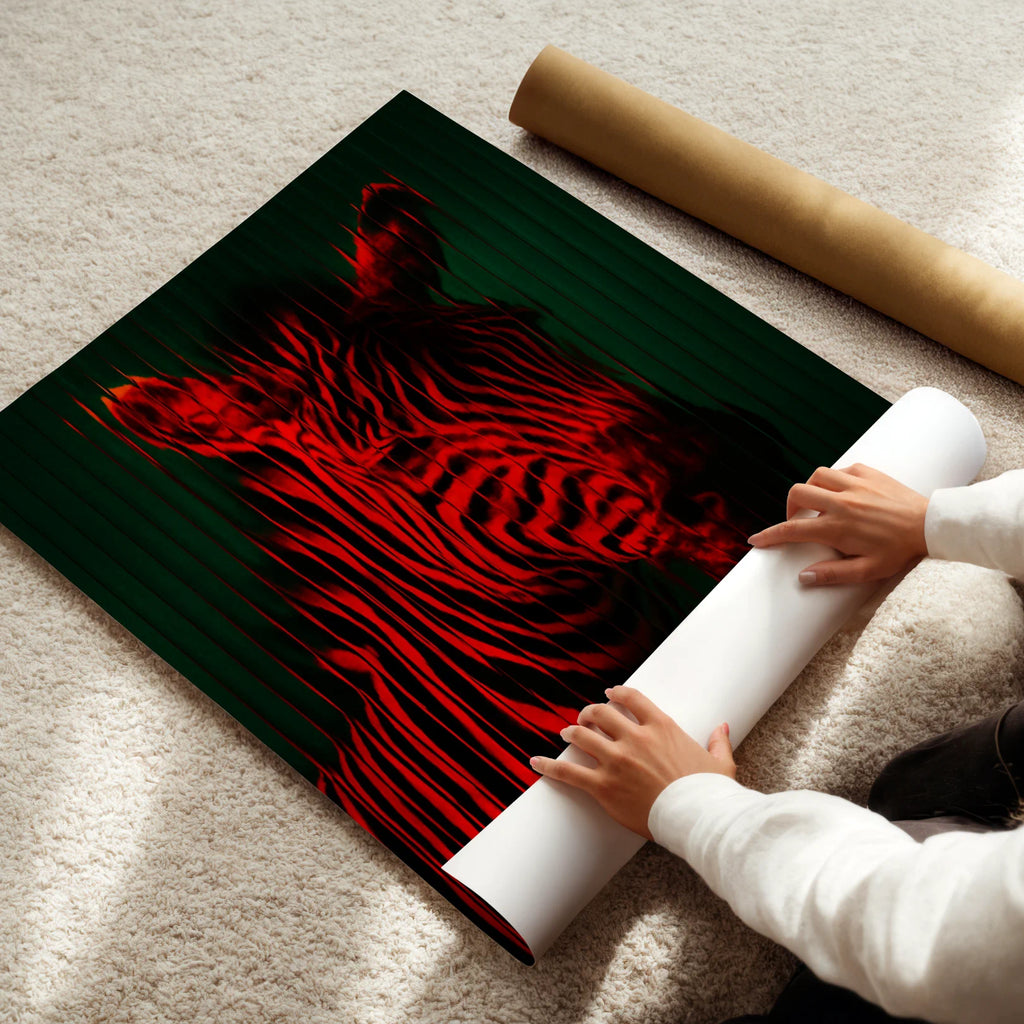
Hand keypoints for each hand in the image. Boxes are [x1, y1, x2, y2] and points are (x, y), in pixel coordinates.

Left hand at [529, 686, 735, 838]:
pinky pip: (569, 772)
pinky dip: (549, 766)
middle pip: (601, 713)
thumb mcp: (720, 763)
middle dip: (589, 713)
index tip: (608, 694)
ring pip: (582, 736)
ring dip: (571, 733)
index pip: (631, 698)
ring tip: (565, 734)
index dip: (616, 694)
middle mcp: (635, 738)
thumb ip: (718, 741)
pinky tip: (535, 762)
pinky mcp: (604, 786)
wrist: (699, 819)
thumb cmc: (710, 793)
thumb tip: (722, 727)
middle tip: (584, 718)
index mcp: (661, 727)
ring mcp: (617, 760)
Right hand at [747, 463, 927, 585]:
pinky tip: (842, 492)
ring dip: (810, 489)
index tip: (756, 540)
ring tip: (817, 503)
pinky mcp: (868, 473)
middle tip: (797, 520)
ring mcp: (855, 484)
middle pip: (798, 494)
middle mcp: (841, 502)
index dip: (769, 535)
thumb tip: (803, 577)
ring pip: (816, 476)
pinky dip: (834, 479)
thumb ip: (833, 574)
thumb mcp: (868, 570)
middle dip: (789, 507)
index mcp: (837, 527)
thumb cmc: (900, 551)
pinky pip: (841, 470)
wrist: (931, 525)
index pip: (792, 530)